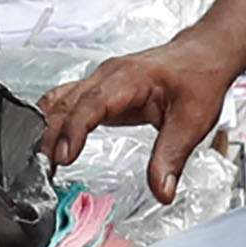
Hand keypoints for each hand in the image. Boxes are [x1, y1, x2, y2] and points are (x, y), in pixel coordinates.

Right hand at [38, 35, 243, 205]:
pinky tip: (49, 141)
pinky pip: (68, 101)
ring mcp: (101, 80)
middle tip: (42, 170)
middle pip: (67, 103)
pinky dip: (55, 121)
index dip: (74, 130)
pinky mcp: (101, 88)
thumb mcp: (192, 122)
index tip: (63, 157)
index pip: (91, 103)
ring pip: (61, 100)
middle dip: (51, 136)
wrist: (204, 55)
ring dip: (48, 128)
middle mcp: (108, 75)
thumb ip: (171, 157)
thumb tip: (162, 191)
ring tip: (40, 161)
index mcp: (128, 79)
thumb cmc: (198, 79)